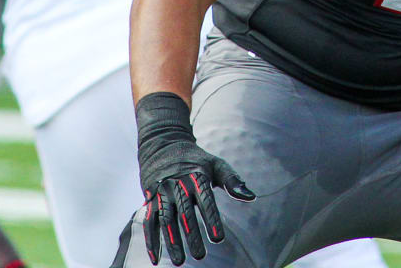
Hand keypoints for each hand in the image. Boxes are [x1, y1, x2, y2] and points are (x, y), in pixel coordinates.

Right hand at [134, 93, 253, 265]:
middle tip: (200, 256)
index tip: (218, 238)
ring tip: (180, 261)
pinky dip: (151, 241)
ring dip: (171, 242)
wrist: (163, 144)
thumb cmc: (196, 159)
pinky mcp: (150, 199)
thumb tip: (252, 197)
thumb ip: (233, 181)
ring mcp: (162, 193)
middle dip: (192, 235)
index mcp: (197, 176)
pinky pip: (149, 222)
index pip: (206, 201)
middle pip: (185, 213)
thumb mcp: (217, 164)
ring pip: (166, 220)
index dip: (211, 219)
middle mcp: (178, 185)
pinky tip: (156, 259)